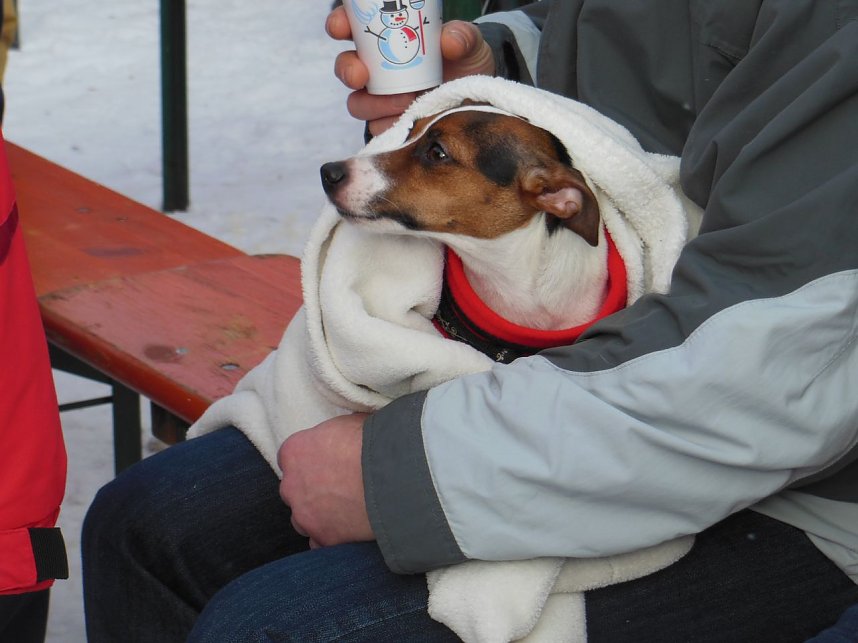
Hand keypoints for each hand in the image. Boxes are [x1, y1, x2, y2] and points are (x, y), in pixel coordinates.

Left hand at [278, 413, 373, 548]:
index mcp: (295, 451)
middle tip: (340, 487)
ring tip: (347, 510)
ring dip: (319, 515)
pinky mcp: (324, 539)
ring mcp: (305, 515)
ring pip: (303, 518)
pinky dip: (331, 537)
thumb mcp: (350, 423)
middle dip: (312, 489)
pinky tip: (350, 529)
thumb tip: (344, 438)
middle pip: (294, 490)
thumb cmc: (373, 441)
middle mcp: (291, 485)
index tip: (328, 463)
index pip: (291, 458)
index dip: (311, 461)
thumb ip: (336, 435)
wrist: (394, 474)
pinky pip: (319, 543)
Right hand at [326, 6, 495, 135]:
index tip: (341, 28)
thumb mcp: (468, 45)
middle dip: (348, 71)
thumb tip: (449, 42)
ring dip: (376, 104)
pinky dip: (390, 127)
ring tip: (406, 101)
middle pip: (346, 69)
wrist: (474, 97)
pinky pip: (378, 130)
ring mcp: (380, 100)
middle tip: (362, 75)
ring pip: (359, 104)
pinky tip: (408, 123)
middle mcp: (376, 70)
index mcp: (386, 40)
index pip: (352, 28)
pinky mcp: (389, 126)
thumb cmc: (464, 62)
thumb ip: (461, 38)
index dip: (339, 25)